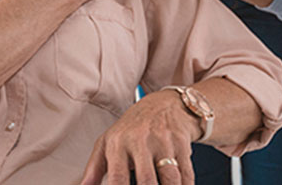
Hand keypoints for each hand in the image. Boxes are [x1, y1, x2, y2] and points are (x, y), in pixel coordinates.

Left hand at [80, 91, 198, 184]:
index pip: (117, 177)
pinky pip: (186, 175)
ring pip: (171, 178)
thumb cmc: (132, 129)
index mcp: (118, 143)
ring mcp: (163, 141)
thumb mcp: (108, 142)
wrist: (163, 105)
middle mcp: (140, 141)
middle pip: (147, 180)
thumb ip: (94, 168)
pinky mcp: (182, 143)